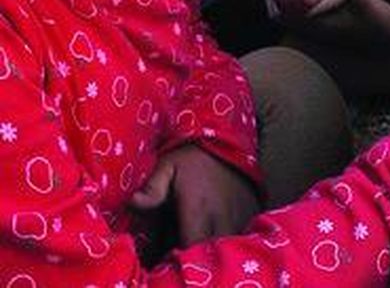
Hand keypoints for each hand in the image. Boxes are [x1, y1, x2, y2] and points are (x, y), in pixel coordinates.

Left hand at [128, 145, 258, 245]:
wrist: (227, 137)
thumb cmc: (191, 156)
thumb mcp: (167, 167)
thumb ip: (152, 188)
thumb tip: (133, 203)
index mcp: (199, 208)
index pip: (192, 247)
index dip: (181, 256)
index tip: (171, 254)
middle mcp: (222, 214)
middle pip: (212, 249)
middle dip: (199, 253)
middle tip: (186, 246)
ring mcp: (240, 213)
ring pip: (230, 242)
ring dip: (217, 246)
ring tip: (203, 238)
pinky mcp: (252, 209)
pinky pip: (244, 233)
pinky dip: (232, 237)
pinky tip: (220, 231)